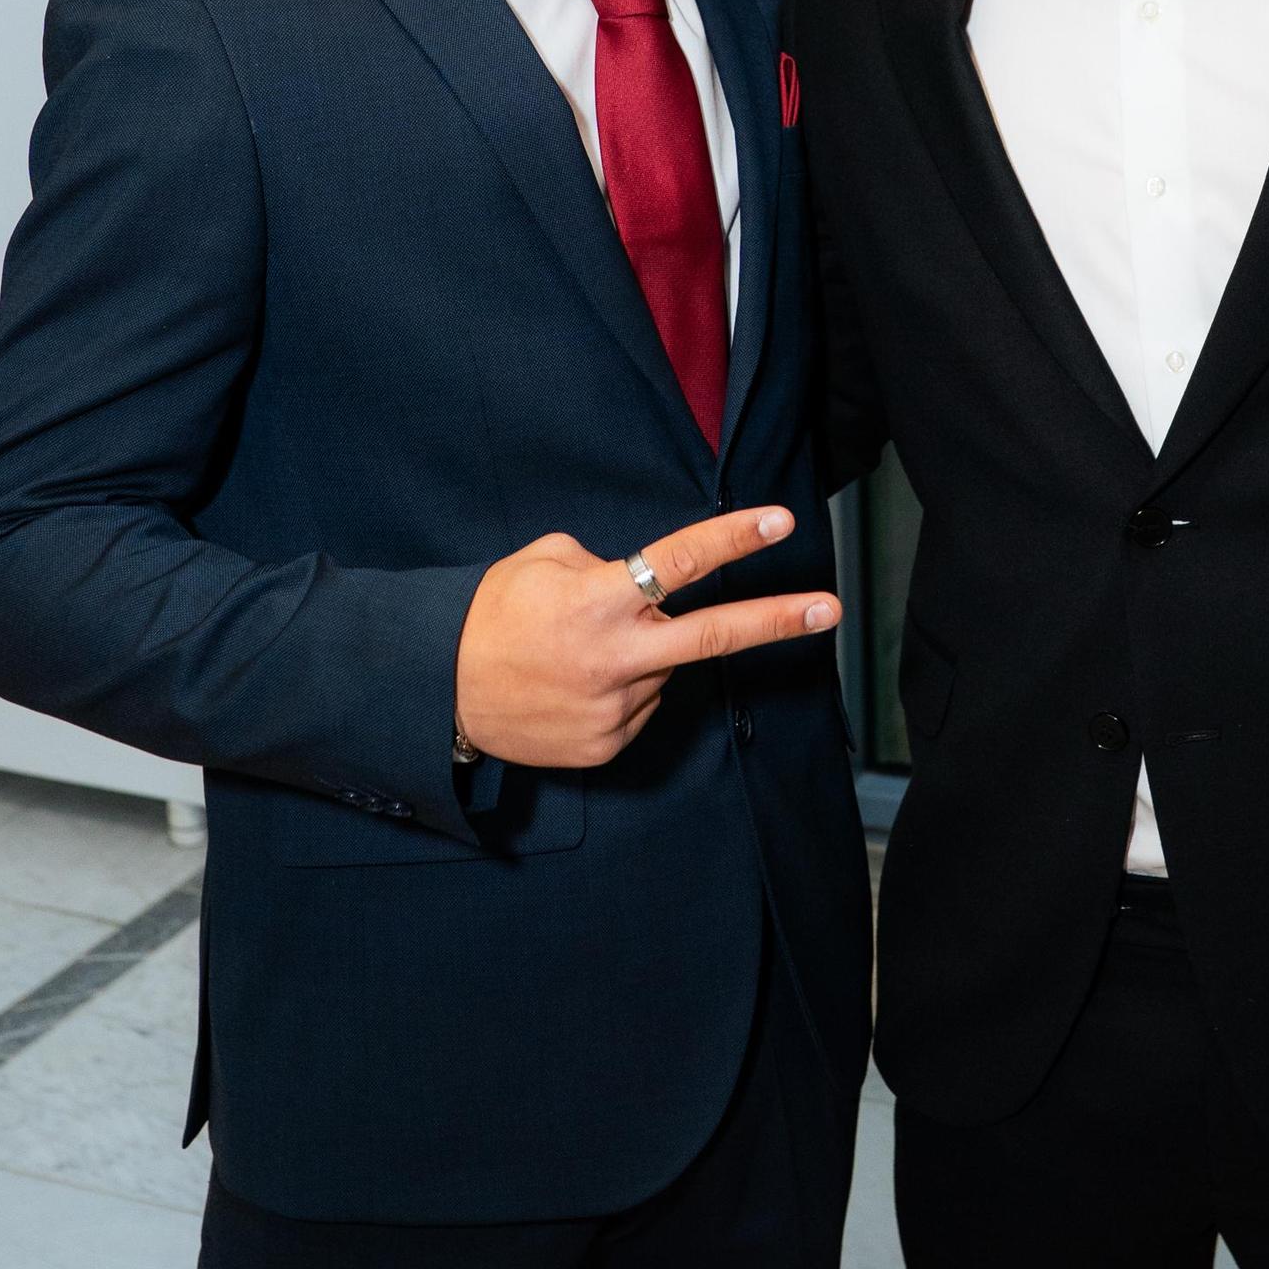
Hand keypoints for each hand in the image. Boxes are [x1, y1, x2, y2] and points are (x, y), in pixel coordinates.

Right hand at [455, 505, 838, 768]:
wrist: (439, 693)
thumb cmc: (490, 616)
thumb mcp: (539, 563)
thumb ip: (600, 563)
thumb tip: (638, 580)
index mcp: (599, 600)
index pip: (680, 562)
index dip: (734, 540)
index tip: (781, 523)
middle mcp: (616, 656)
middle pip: (714, 637)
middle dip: (777, 621)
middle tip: (830, 609)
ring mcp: (615, 707)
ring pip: (663, 672)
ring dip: (644, 657)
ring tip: (581, 656)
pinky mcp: (606, 745)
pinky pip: (640, 709)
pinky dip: (623, 693)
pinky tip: (577, 688)